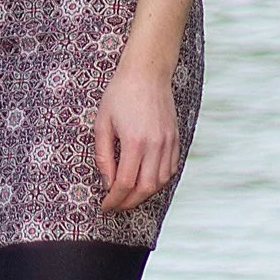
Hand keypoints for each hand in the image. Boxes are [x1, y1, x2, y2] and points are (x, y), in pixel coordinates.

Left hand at [95, 61, 181, 212]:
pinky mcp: (176, 139)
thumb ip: (104, 155)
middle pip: (145, 189)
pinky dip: (158, 182)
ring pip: (160, 182)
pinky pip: (170, 170)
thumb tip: (107, 182)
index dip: (114, 199)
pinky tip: (145, 182)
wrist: (147, 73)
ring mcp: (168, 143)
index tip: (105, 206)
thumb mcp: (103, 123)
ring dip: (144, 194)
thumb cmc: (120, 94)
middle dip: (129, 203)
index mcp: (134, 141)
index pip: (125, 183)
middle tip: (115, 206)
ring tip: (128, 196)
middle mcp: (155, 145)